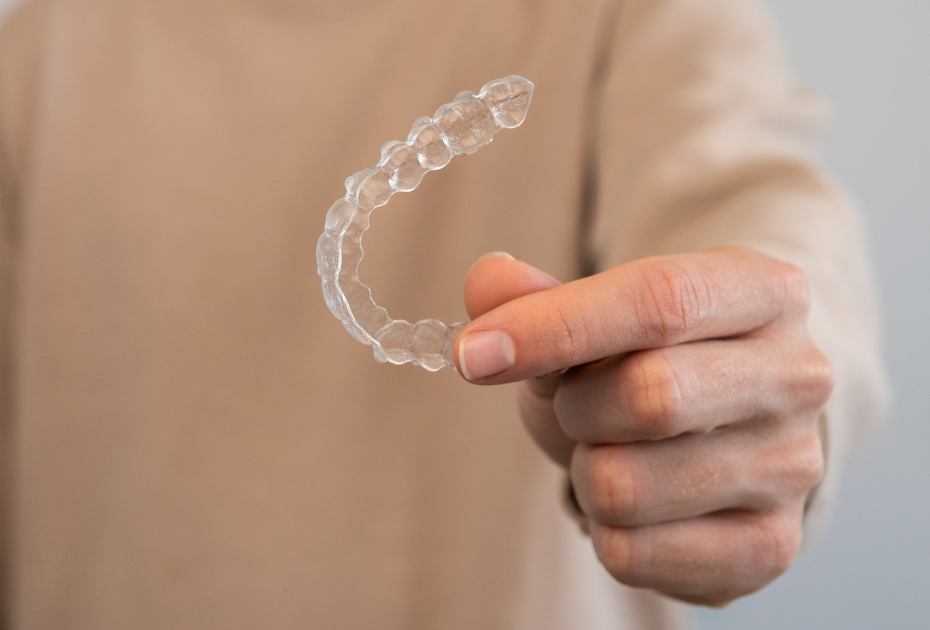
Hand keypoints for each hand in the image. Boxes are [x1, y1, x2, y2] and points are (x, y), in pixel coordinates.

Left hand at [454, 247, 832, 605]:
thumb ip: (537, 296)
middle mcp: (796, 376)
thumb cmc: (651, 357)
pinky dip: (604, 529)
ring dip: (586, 471)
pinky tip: (636, 502)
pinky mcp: (769, 545)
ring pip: (626, 486)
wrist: (724, 424)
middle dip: (575, 406)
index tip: (473, 354)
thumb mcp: (596, 314)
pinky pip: (632, 554)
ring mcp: (793, 467)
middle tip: (576, 404)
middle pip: (648, 396)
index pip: (657, 301)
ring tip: (613, 451)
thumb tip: (487, 284)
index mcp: (762, 291)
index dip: (554, 327)